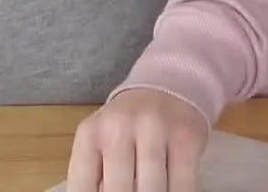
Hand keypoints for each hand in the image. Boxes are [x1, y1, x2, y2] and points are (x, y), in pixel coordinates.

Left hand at [66, 88, 208, 191]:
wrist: (168, 86)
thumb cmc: (128, 125)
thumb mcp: (102, 141)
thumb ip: (96, 175)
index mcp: (91, 134)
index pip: (82, 187)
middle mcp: (118, 126)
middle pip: (118, 190)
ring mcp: (154, 129)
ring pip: (152, 189)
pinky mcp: (185, 136)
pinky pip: (182, 184)